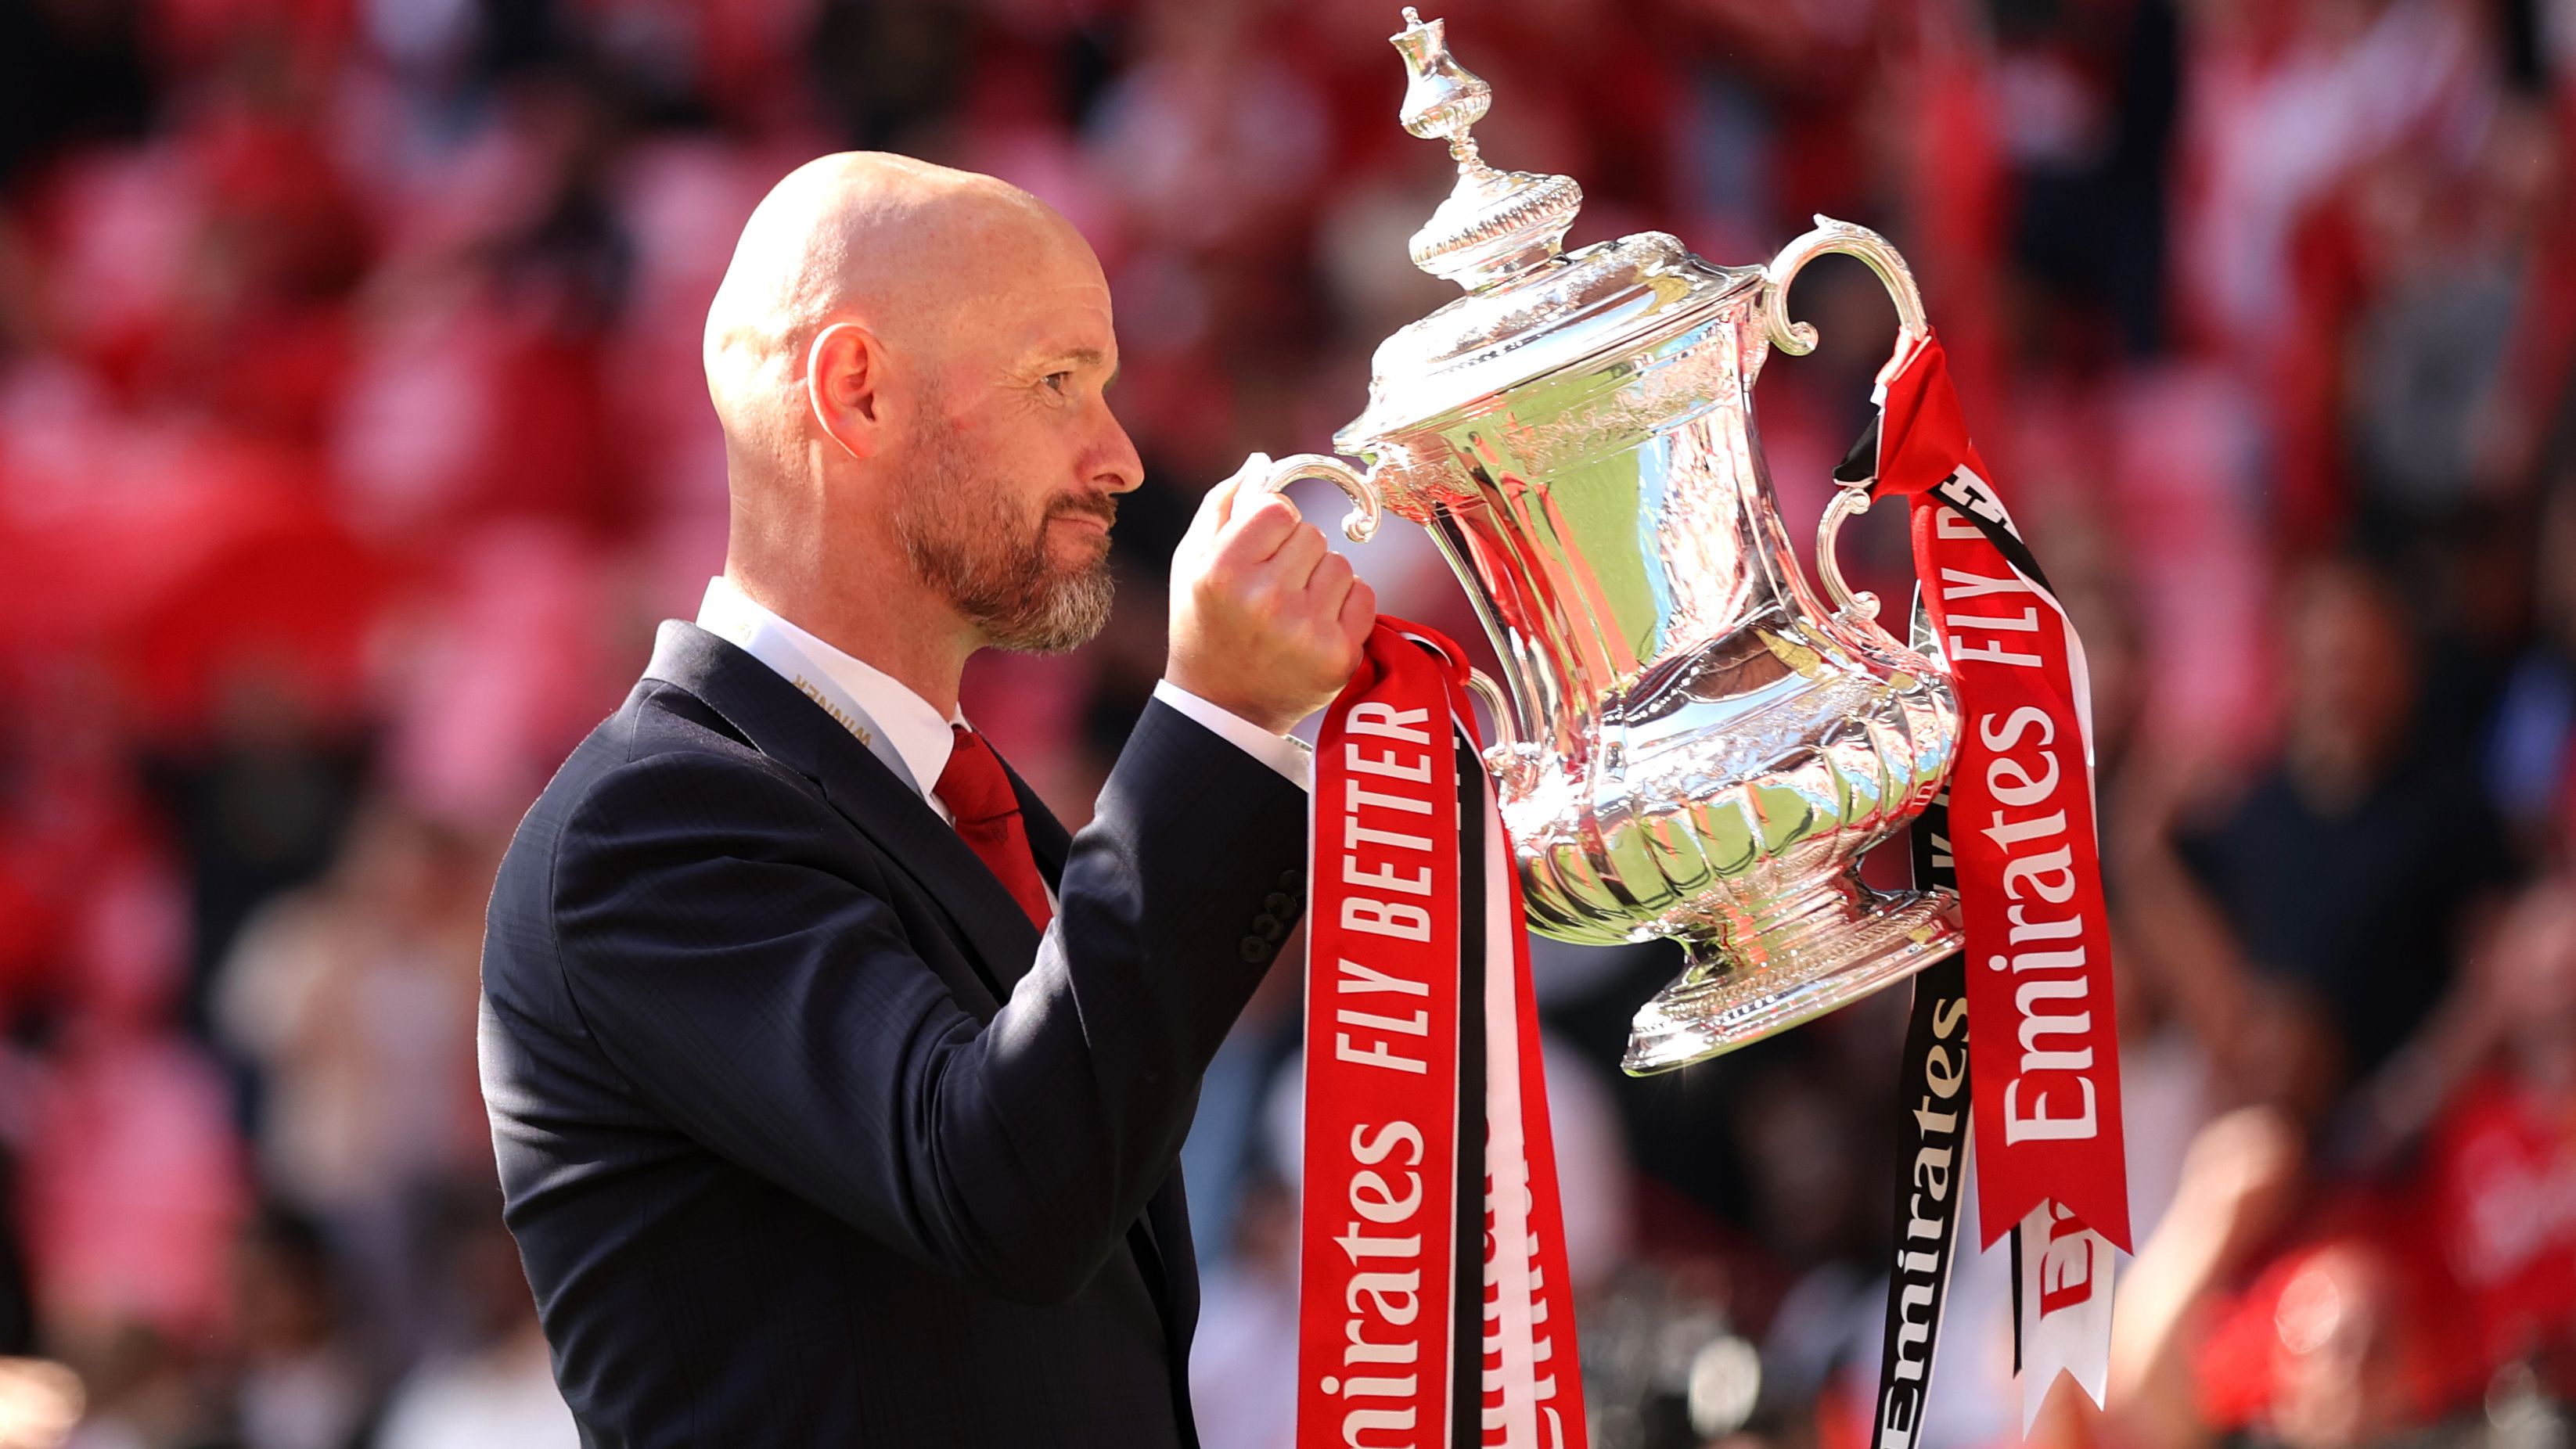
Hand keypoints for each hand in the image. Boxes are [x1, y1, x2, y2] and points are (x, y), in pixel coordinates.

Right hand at [1167, 454, 1376, 735]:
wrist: (1222, 707)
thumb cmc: (1205, 624)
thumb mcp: (1192, 561)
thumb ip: (1223, 504)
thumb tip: (1262, 461)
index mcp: (1223, 573)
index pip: (1279, 509)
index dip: (1272, 523)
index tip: (1261, 548)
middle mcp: (1265, 601)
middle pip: (1313, 534)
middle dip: (1297, 552)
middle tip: (1273, 585)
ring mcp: (1306, 632)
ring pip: (1342, 563)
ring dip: (1322, 578)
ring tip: (1292, 607)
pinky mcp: (1338, 656)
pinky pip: (1365, 595)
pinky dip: (1346, 604)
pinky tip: (1315, 623)